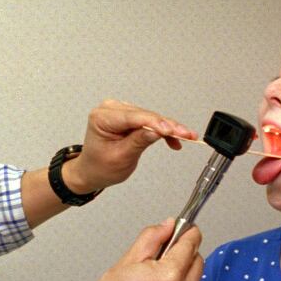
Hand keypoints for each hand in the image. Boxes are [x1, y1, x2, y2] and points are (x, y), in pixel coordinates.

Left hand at [63, 100, 195, 192]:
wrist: (92, 170)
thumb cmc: (100, 166)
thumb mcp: (121, 157)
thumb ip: (139, 142)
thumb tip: (157, 131)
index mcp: (102, 118)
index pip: (133, 117)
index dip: (155, 123)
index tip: (171, 130)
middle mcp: (110, 109)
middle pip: (144, 115)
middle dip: (167, 126)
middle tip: (187, 135)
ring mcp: (119, 111)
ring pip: (150, 117)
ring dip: (167, 128)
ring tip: (185, 138)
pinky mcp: (128, 116)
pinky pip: (148, 120)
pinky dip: (161, 130)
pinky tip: (173, 139)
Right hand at [64, 220, 203, 280]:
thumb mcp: (126, 261)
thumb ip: (151, 238)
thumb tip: (169, 225)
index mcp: (169, 276)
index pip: (191, 244)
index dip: (187, 232)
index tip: (184, 229)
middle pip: (197, 262)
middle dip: (183, 255)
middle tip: (160, 259)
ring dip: (182, 277)